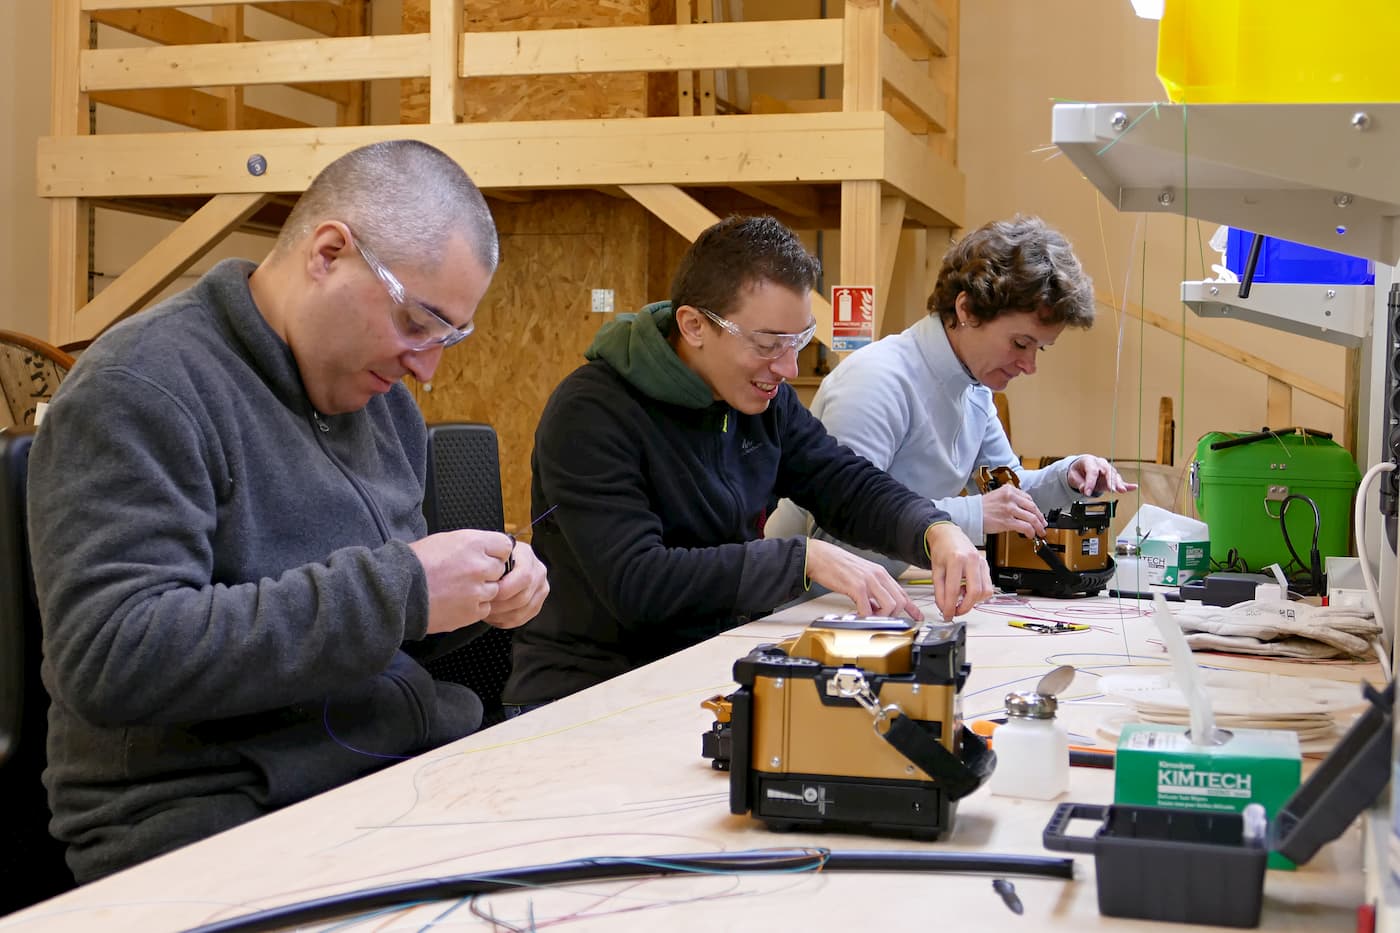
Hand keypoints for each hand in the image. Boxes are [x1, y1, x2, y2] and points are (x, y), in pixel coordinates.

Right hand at [409, 529, 513, 634]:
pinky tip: (456, 602)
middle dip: (488, 572)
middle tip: (466, 575)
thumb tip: (487, 549)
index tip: (488, 556)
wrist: (397, 592)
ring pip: (494, 590)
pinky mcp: (472, 612)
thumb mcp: (445, 540)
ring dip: (481, 591)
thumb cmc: (415, 564)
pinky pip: (484, 609)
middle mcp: (479, 566)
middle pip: (500, 569)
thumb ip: (471, 545)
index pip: (505, 546)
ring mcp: (477, 591)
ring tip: (457, 589)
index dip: (496, 552)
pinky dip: (474, 607)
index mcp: (473, 543)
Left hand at [482, 538, 548, 629]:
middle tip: (481, 605)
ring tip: (484, 610)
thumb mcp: (491, 554)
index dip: (504, 590)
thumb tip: (483, 581)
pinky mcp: (536, 605)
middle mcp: (538, 573)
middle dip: (498, 605)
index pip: (524, 577)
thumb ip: (491, 565)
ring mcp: (540, 590)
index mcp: (528, 557)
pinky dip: (503, 620)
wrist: (503, 561)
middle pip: (522, 598)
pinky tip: (492, 615)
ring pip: (520, 612)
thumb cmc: (493, 558)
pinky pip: (520, 620)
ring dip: (499, 615)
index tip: (486, 593)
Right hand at [804, 538, 923, 621]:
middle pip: (899, 601)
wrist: (819, 556)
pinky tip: (857, 615)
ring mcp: (868, 581)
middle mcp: (877, 575)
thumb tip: (874, 606)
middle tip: (879, 618)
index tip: (917, 616)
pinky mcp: (856, 587)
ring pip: (890, 606)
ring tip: (868, 616)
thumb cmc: (835, 564)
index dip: (911, 607)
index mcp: (880, 572)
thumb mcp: (860, 574)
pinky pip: (868, 609)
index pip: (902, 591)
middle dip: (893, 615)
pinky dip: (865, 617)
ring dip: (881, 617)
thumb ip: (871, 589)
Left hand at [924, 523, 993, 619]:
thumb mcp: (936, 571)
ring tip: (961, 597)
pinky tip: (967, 590)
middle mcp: (972, 560)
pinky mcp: (987, 566)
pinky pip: (988, 587)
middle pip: (974, 592)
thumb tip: (944, 609)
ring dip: (973, 601)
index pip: (954, 590)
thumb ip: (939, 592)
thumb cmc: (942, 551)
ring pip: (985, 592)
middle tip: (956, 611)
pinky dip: (979, 594)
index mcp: (956, 559)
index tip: (947, 615)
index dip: (950, 607)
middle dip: (965, 607)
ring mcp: (982, 562)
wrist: (949, 536)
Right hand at [980, 484, 1047, 536]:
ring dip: (1038, 526)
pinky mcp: (1007, 521)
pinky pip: (1025, 527)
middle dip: (1040, 518)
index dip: (1035, 508)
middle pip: (1032, 508)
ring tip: (1040, 531)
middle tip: (1043, 524)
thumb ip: (1010, 499)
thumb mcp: (997, 496)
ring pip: (1031, 518)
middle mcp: (1010, 498)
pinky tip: (1030, 535)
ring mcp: (1009, 509)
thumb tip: (1023, 510)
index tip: (1038, 514)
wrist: (969, 513)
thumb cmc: (981, 507)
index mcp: (1008, 490)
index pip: (1028, 498)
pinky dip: (1031, 532)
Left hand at [1067, 456, 1136, 497]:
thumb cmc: (1078, 470)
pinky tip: (1133, 487)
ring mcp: (1108, 469)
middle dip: (1110, 481)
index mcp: (1089, 461)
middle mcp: (1100, 464)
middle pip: (1107, 471)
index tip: (1087, 492)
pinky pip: (1120, 481)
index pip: (1092, 471)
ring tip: (1122, 490)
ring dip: (1119, 484)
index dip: (1090, 482)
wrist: (1081, 467)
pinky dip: (1126, 485)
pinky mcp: (1112, 477)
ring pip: (1114, 476)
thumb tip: (1084, 489)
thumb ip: (1079, 483)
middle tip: (1112, 490)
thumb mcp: (1073, 476)